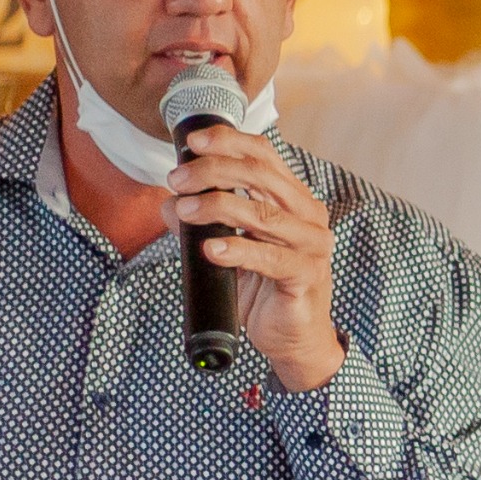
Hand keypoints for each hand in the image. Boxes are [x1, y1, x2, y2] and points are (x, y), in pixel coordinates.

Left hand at [167, 126, 342, 390]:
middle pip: (261, 175)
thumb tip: (169, 202)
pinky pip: (271, 259)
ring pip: (263, 214)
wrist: (293, 338)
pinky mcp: (306, 276)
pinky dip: (238, 251)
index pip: (263, 154)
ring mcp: (311, 245)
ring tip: (184, 211)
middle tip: (177, 180)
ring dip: (217, 207)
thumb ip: (204, 223)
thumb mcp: (229, 249)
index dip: (228, 141)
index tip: (192, 142)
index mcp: (292, 199)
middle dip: (213, 171)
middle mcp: (307, 214)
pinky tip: (211, 249)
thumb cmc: (264, 288)